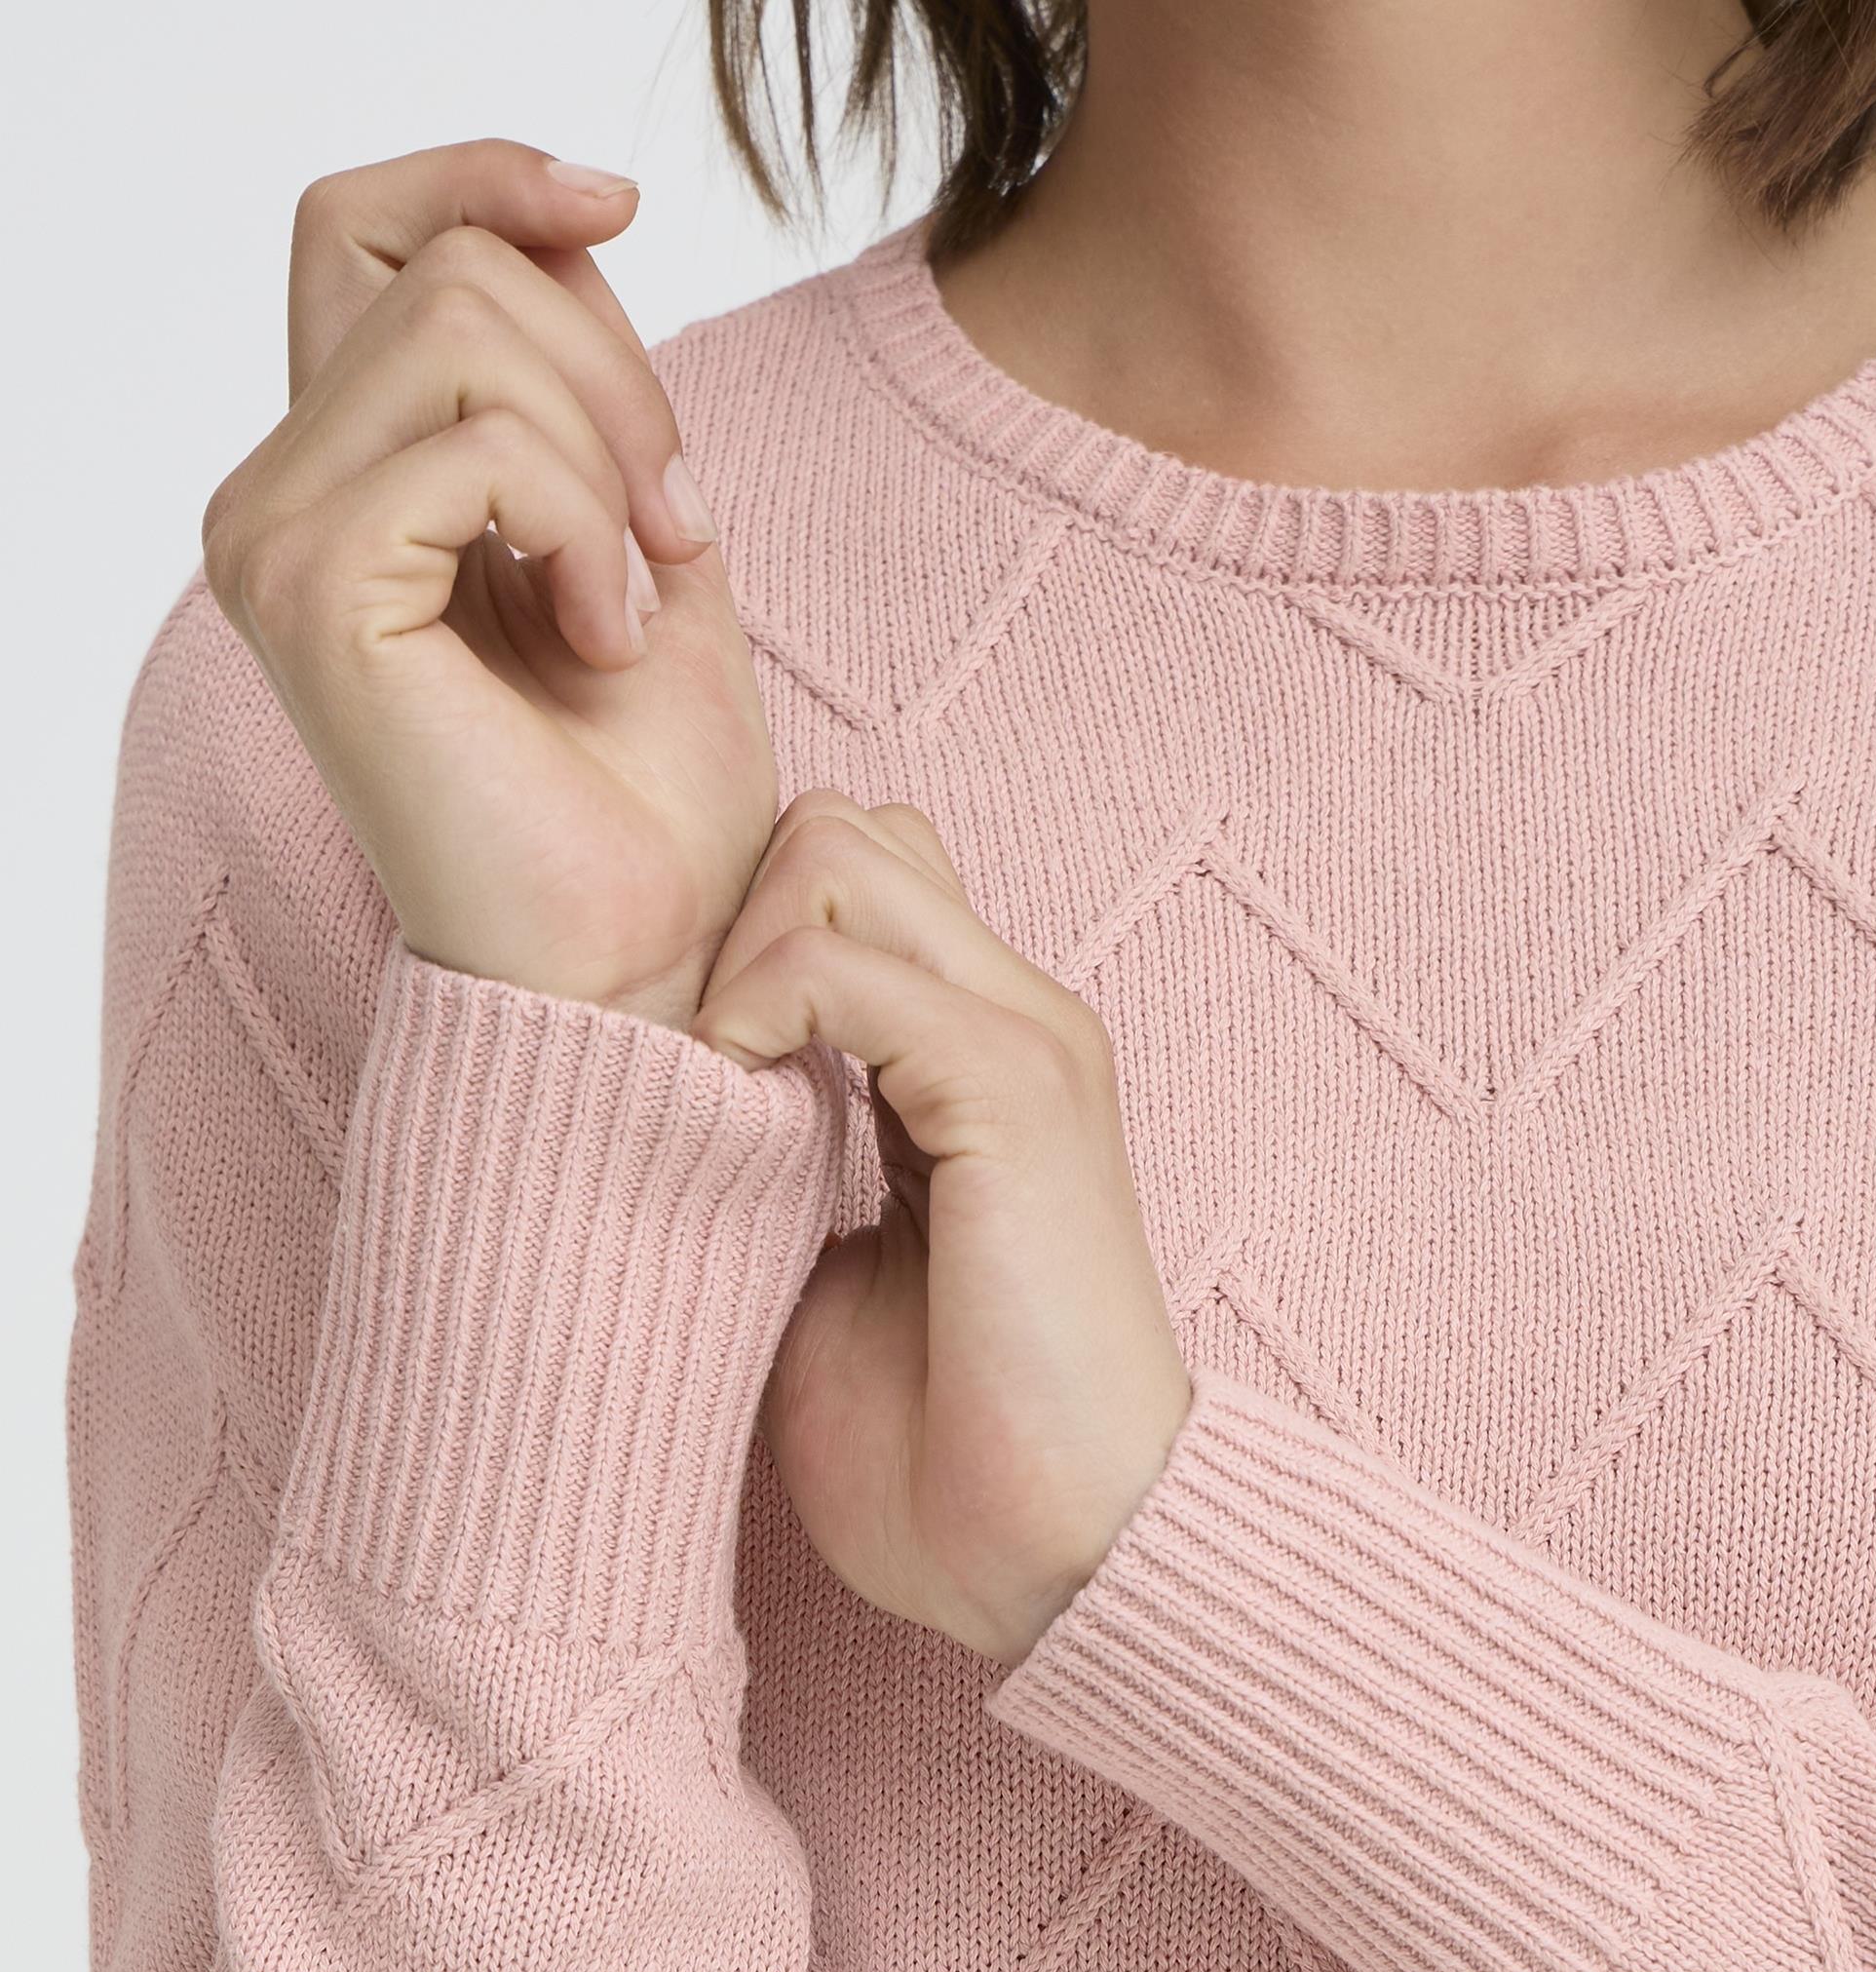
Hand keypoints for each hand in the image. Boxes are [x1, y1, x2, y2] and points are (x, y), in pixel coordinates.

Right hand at [200, 139, 777, 1026]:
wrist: (643, 964)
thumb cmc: (649, 805)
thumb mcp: (647, 545)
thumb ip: (591, 399)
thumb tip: (572, 231)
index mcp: (345, 477)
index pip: (365, 230)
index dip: (487, 181)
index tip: (616, 206)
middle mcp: (277, 497)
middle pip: (445, 265)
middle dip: (611, 370)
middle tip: (676, 527)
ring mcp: (275, 539)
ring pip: (461, 326)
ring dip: (604, 453)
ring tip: (635, 596)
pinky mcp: (313, 591)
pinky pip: (477, 446)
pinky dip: (583, 530)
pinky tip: (603, 641)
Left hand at [700, 796, 1194, 1663]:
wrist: (1067, 1562)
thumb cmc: (949, 1470)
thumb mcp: (821, 1291)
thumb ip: (769, 1182)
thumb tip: (650, 1130)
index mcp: (977, 1066)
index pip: (850, 880)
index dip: (741, 942)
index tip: (672, 1072)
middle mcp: (1016, 1024)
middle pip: (841, 825)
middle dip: (730, 920)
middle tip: (678, 1066)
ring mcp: (1028, 1047)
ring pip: (842, 849)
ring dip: (742, 953)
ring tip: (710, 1087)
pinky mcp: (1015, 1096)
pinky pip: (855, 962)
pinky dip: (770, 1008)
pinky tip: (734, 1104)